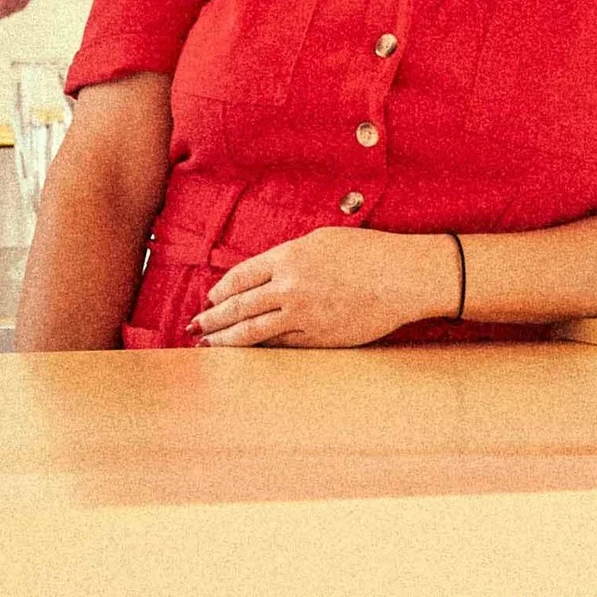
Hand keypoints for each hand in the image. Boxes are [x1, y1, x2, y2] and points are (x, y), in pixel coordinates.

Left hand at [193, 227, 457, 349]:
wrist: (402, 278)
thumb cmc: (367, 253)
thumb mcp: (320, 241)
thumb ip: (289, 257)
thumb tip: (264, 273)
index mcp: (287, 258)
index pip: (240, 277)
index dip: (220, 291)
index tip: (209, 300)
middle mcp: (288, 288)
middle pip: (238, 307)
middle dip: (212, 319)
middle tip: (194, 327)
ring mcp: (302, 316)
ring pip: (253, 332)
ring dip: (226, 341)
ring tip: (208, 347)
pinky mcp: (318, 338)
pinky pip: (281, 346)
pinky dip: (260, 351)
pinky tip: (247, 355)